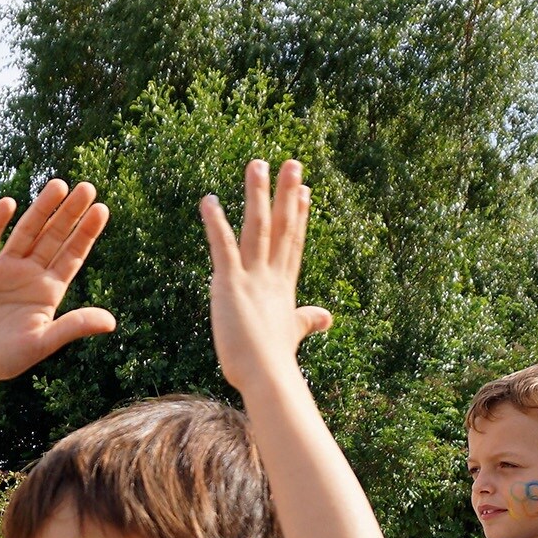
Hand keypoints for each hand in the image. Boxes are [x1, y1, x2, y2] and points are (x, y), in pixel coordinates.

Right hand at [0, 180, 114, 387]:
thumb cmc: (6, 359)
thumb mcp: (42, 343)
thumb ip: (73, 327)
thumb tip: (111, 323)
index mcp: (48, 290)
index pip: (72, 255)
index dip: (86, 233)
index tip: (102, 209)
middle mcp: (29, 274)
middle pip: (53, 236)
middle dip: (69, 213)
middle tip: (87, 187)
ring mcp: (3, 269)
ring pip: (26, 232)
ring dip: (41, 209)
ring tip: (58, 185)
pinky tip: (9, 204)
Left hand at [202, 160, 333, 392]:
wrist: (266, 375)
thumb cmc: (274, 362)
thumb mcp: (292, 333)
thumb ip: (307, 320)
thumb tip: (328, 318)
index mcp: (282, 286)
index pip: (291, 242)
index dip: (297, 215)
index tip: (304, 190)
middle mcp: (271, 276)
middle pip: (281, 227)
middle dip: (286, 194)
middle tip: (291, 162)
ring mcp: (252, 277)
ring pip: (256, 227)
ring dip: (257, 194)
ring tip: (257, 164)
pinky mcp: (230, 283)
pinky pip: (222, 246)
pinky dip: (215, 223)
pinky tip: (209, 201)